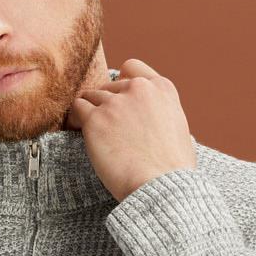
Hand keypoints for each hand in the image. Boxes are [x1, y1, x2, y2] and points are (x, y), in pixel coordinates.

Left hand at [64, 58, 196, 201]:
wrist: (161, 187)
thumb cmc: (173, 170)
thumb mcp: (180, 130)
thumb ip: (162, 114)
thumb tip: (150, 121)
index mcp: (162, 88)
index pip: (131, 68)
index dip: (121, 84)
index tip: (120, 101)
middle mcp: (138, 89)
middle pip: (108, 86)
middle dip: (106, 105)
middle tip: (106, 129)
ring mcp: (115, 103)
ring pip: (90, 96)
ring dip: (90, 113)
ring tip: (92, 134)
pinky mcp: (95, 119)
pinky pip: (76, 108)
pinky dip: (75, 118)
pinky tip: (79, 132)